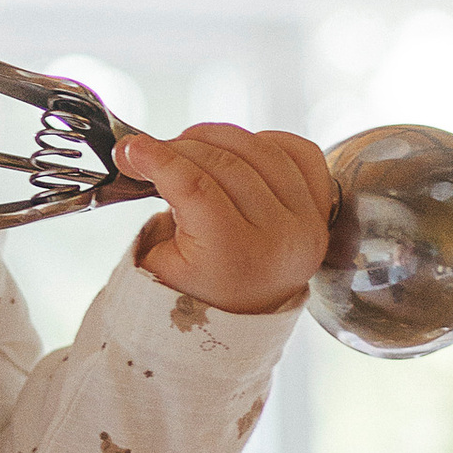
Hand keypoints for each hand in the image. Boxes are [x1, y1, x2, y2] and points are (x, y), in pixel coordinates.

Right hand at [119, 122, 334, 314]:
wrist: (244, 314)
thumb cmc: (197, 291)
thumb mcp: (161, 264)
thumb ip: (156, 208)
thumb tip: (141, 150)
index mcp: (235, 257)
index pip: (196, 188)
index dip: (160, 159)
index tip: (132, 146)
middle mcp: (280, 238)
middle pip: (226, 164)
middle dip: (181, 147)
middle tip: (151, 148)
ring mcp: (306, 221)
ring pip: (261, 150)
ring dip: (218, 138)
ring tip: (189, 146)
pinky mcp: (320, 207)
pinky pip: (299, 153)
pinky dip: (265, 140)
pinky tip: (237, 150)